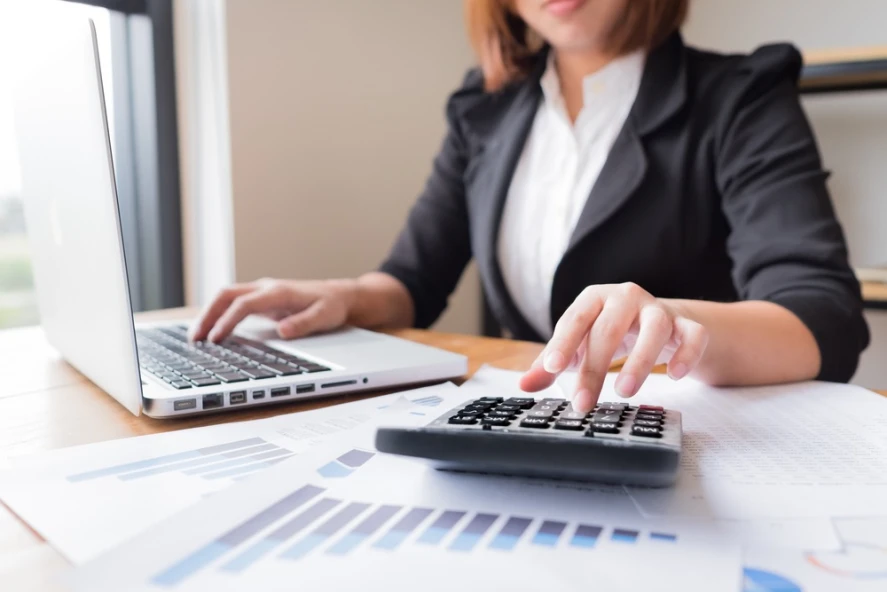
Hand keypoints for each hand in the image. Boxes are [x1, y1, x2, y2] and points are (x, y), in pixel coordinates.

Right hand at [188, 278, 356, 342]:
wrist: (339, 295)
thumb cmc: (331, 306)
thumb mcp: (324, 317)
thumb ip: (303, 324)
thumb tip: (282, 331)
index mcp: (278, 292)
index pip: (243, 304)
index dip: (227, 321)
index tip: (216, 339)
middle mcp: (265, 288)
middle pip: (226, 295)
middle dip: (207, 315)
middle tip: (194, 339)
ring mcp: (261, 292)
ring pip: (226, 297)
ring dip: (209, 314)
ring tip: (195, 337)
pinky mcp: (261, 299)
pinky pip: (233, 303)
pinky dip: (218, 315)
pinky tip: (211, 331)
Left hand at [519, 283, 707, 412]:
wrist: (659, 323)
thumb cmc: (609, 333)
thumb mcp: (579, 345)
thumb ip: (551, 364)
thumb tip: (524, 385)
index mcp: (594, 298)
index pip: (575, 319)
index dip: (563, 343)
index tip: (552, 368)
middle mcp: (626, 297)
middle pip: (609, 327)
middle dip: (595, 367)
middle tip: (584, 402)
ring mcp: (659, 309)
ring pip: (655, 327)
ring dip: (640, 361)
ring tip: (624, 391)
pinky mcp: (687, 325)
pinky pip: (693, 335)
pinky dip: (686, 354)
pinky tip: (674, 375)